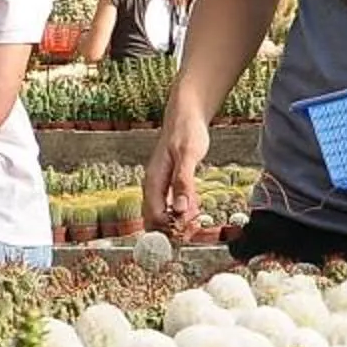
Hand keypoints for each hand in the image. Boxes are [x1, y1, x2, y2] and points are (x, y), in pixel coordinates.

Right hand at [144, 104, 210, 235]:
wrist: (186, 115)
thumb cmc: (186, 131)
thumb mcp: (188, 155)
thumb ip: (183, 182)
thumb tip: (180, 208)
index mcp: (153, 181)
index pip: (154, 216)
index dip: (169, 228)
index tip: (187, 230)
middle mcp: (152, 186)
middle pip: (153, 220)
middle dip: (171, 230)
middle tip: (192, 231)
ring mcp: (159, 186)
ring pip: (161, 215)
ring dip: (176, 224)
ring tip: (195, 224)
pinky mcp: (167, 185)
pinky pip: (169, 207)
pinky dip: (179, 214)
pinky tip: (193, 213)